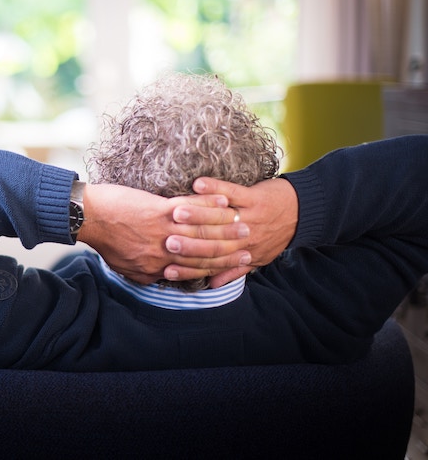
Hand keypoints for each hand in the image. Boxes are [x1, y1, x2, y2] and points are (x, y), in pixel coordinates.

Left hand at [77, 183, 251, 284]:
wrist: (87, 218)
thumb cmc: (105, 241)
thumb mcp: (127, 268)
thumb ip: (149, 274)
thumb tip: (165, 277)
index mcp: (158, 267)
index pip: (196, 269)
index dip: (220, 267)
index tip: (238, 262)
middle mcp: (164, 252)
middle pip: (205, 252)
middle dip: (230, 248)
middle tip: (250, 242)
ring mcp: (162, 231)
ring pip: (202, 231)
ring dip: (226, 226)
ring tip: (243, 220)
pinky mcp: (158, 210)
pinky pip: (190, 209)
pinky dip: (208, 204)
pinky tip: (223, 200)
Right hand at [165, 177, 298, 287]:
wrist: (304, 213)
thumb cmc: (276, 236)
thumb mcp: (257, 259)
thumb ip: (232, 271)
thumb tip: (210, 285)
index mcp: (242, 254)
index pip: (211, 264)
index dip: (188, 267)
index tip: (166, 268)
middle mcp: (245, 239)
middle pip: (213, 242)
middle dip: (188, 242)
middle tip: (166, 242)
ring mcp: (250, 217)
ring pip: (220, 219)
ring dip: (197, 214)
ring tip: (175, 213)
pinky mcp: (255, 197)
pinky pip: (233, 192)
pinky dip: (215, 188)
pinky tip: (197, 184)